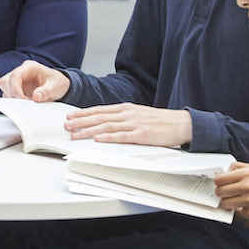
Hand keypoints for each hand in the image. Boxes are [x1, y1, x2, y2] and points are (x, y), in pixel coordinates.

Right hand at [0, 60, 70, 101]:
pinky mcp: (16, 89)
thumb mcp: (56, 86)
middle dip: (13, 94)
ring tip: (27, 104)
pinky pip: (9, 95)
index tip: (23, 100)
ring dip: (13, 98)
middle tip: (25, 103)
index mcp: (30, 67)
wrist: (59, 86)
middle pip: (6, 81)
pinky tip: (25, 105)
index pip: (15, 75)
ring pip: (5, 88)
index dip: (16, 88)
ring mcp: (17, 81)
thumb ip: (46, 91)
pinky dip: (14, 102)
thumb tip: (36, 97)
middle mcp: (21, 72)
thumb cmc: (57, 82)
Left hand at [64, 103, 192, 146]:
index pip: (100, 110)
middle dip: (81, 122)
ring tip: (76, 134)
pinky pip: (122, 136)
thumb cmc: (160, 121)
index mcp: (126, 108)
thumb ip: (123, 117)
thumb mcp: (138, 114)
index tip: (70, 117)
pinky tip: (98, 139)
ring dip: (89, 131)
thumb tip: (106, 122)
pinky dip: (108, 137)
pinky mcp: (142, 134)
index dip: (83, 113)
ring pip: (106, 127)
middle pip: (99, 117)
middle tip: (66, 126)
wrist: (181, 123)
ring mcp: (134, 124)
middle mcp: (127, 114)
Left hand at [214, 163, 248, 230]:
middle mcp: (247, 186)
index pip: (220, 179)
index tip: (220, 184)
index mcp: (247, 173)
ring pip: (225, 203)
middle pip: (220, 191)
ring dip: (227, 202)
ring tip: (233, 200)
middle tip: (225, 193)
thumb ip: (238, 167)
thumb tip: (224, 171)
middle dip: (221, 192)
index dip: (218, 182)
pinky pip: (235, 213)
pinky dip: (237, 210)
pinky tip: (244, 206)